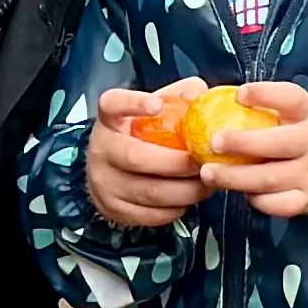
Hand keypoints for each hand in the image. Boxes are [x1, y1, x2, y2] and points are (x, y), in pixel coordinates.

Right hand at [88, 84, 209, 227]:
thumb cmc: (140, 134)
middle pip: (136, 158)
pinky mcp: (112, 208)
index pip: (113, 105)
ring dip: (184, 190)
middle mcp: (101, 148)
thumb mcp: (154, 109)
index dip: (134, 104)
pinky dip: (175, 209)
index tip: (157, 105)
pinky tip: (188, 199)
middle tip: (202, 162)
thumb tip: (199, 93)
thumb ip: (178, 97)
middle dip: (176, 163)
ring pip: (148, 192)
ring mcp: (103, 182)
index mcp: (109, 118)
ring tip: (206, 183)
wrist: (109, 169)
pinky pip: (149, 214)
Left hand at [199, 81, 307, 219]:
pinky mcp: (307, 199)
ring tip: (209, 173)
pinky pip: (280, 205)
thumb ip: (273, 105)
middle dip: (242, 143)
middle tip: (213, 141)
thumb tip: (222, 98)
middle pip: (278, 144)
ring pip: (271, 179)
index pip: (291, 99)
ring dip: (236, 177)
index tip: (240, 95)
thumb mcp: (306, 107)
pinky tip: (242, 193)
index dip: (265, 95)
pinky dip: (258, 201)